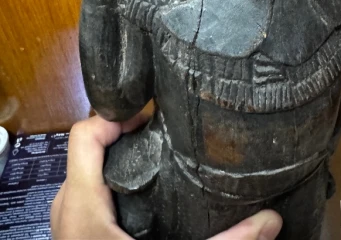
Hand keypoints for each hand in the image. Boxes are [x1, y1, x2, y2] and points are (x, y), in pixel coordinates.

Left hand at [51, 115, 282, 239]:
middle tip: (165, 137)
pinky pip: (87, 188)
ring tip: (157, 158)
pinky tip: (142, 189)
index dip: (117, 115)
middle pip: (88, 146)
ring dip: (118, 157)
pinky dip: (111, 179)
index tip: (155, 117)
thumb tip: (271, 220)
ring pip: (86, 168)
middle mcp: (67, 205)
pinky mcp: (73, 230)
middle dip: (125, 134)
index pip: (85, 134)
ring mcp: (67, 218)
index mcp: (82, 205)